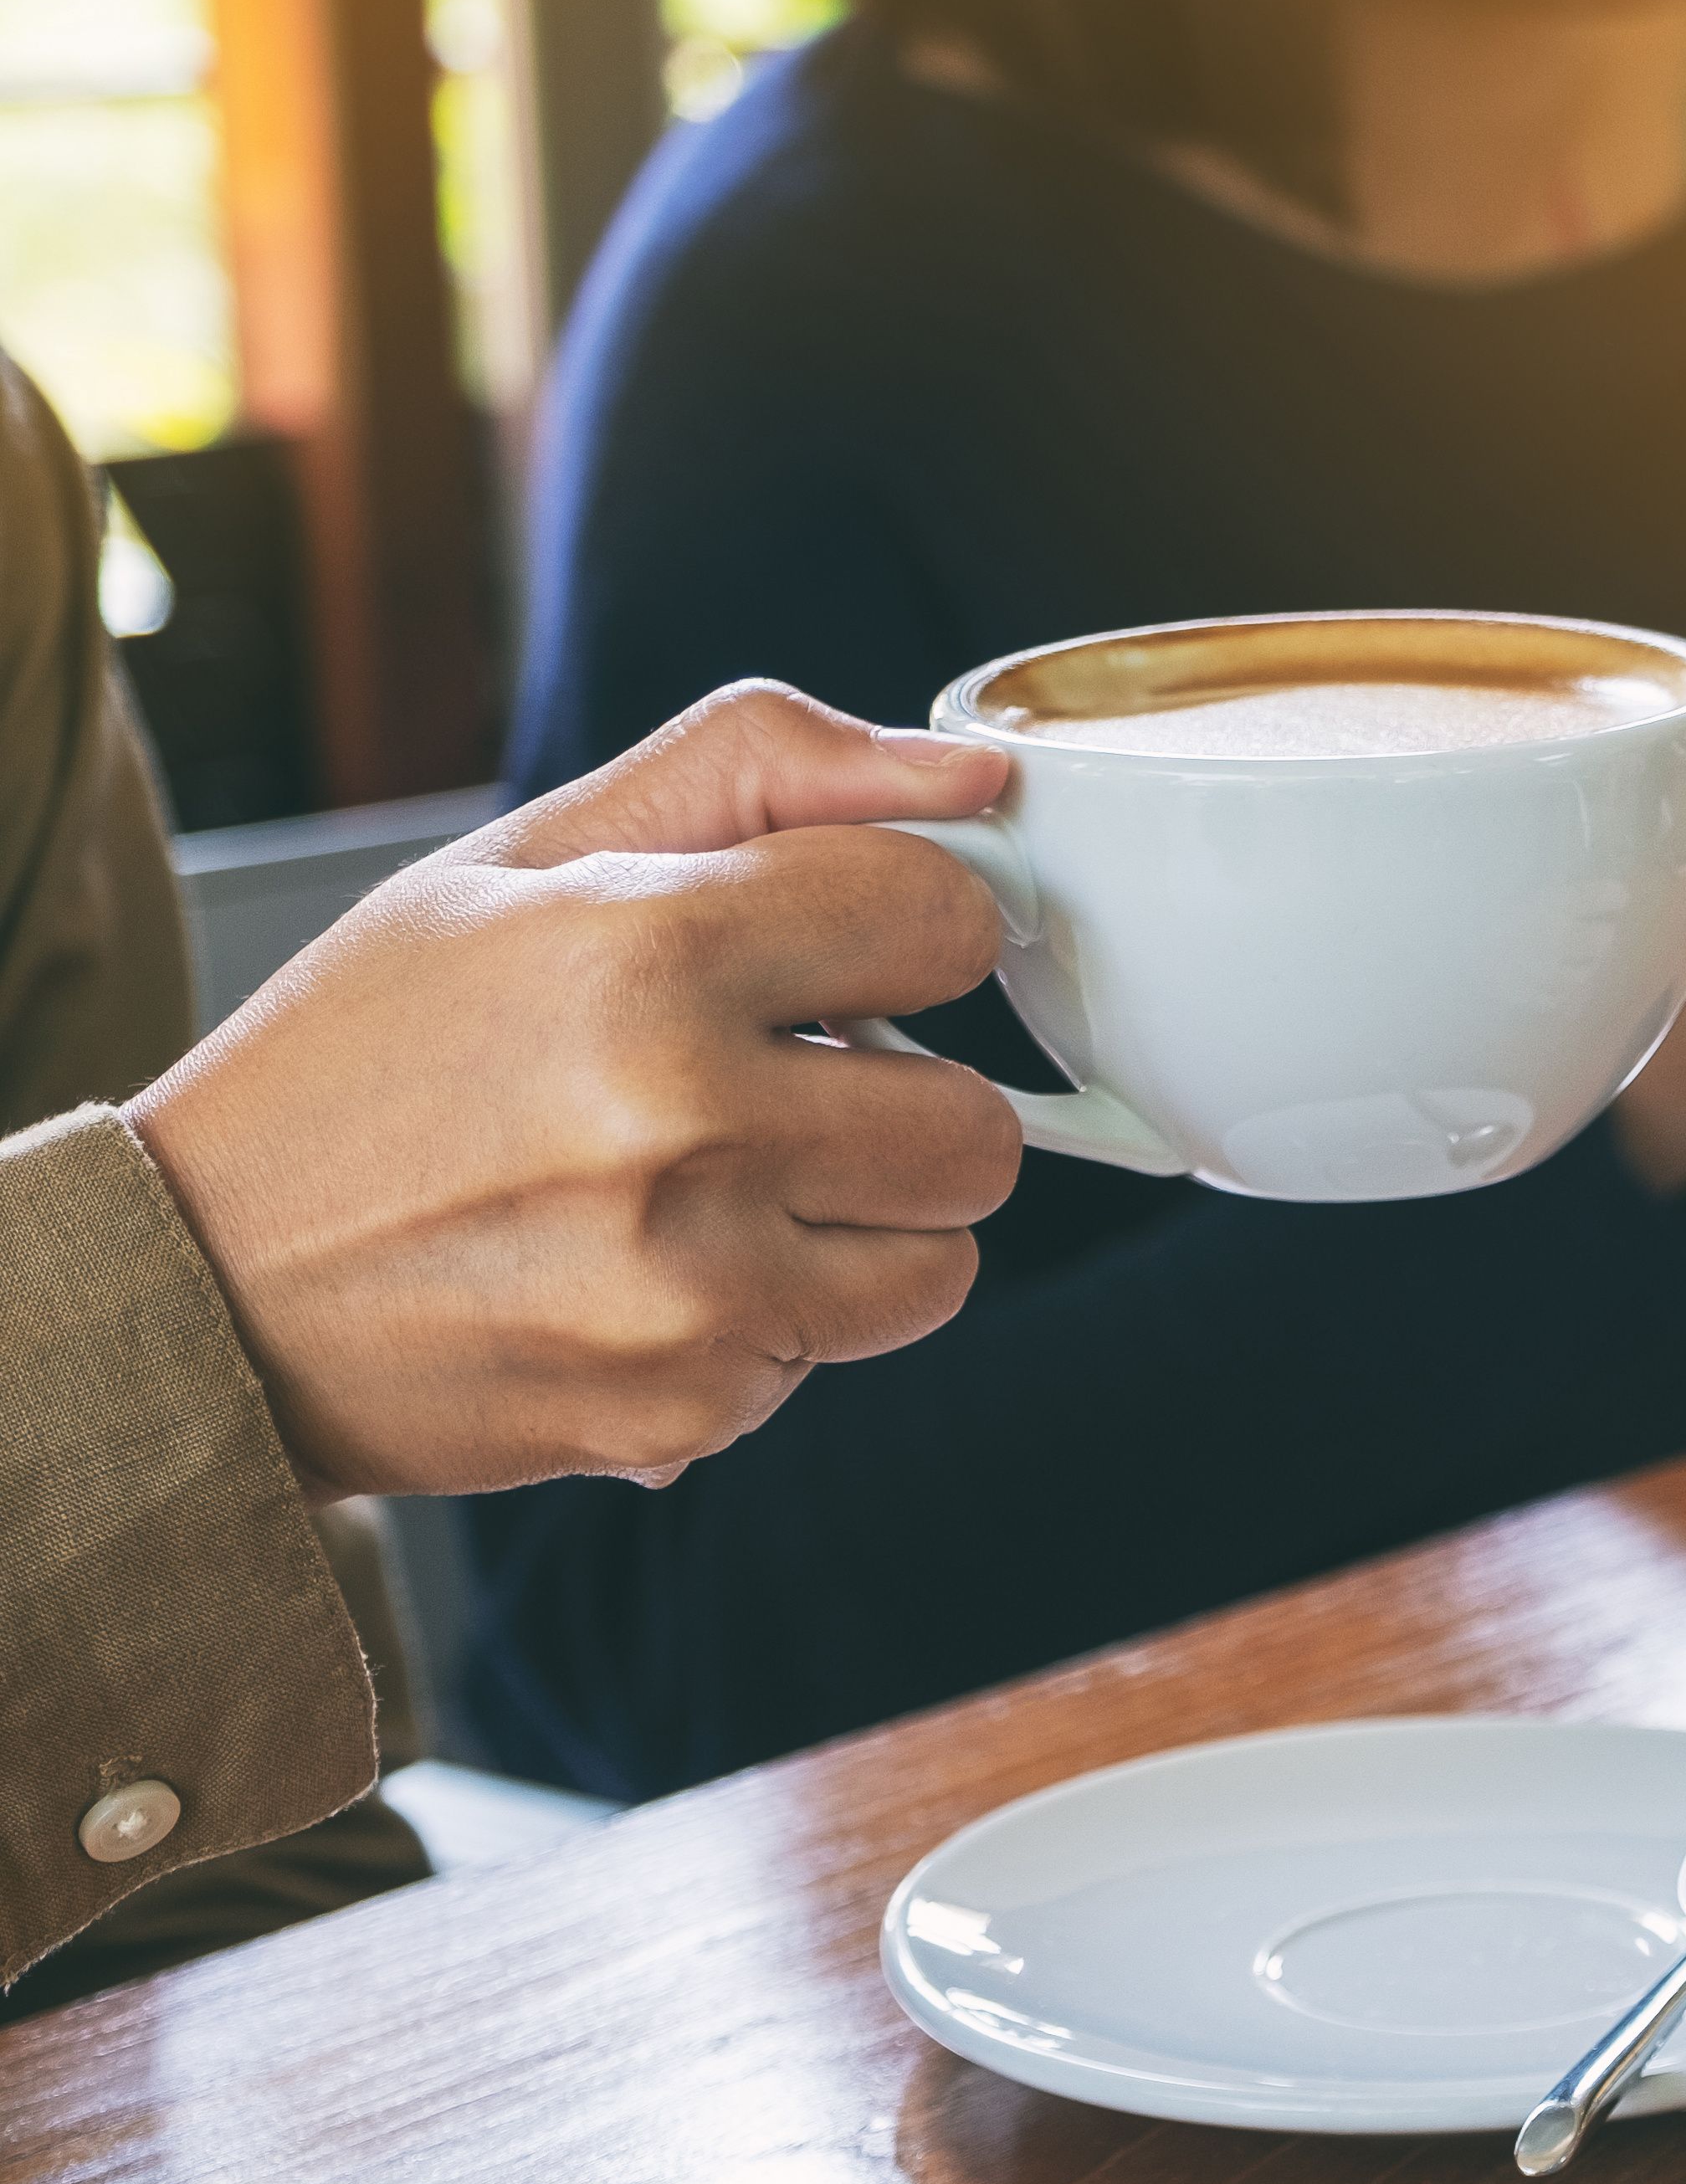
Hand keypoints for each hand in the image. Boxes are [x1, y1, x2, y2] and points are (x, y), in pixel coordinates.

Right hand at [126, 683, 1024, 1498]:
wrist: (206, 1283)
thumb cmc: (372, 1052)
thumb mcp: (526, 858)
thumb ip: (762, 772)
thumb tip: (973, 776)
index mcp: (646, 955)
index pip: (944, 922)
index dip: (897, 937)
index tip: (829, 960)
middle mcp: (682, 1130)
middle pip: (980, 1126)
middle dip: (904, 1101)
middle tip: (778, 1089)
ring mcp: (692, 1291)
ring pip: (942, 1259)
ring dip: (860, 1225)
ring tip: (716, 1187)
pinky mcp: (689, 1411)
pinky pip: (833, 1356)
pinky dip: (769, 1322)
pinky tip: (645, 1278)